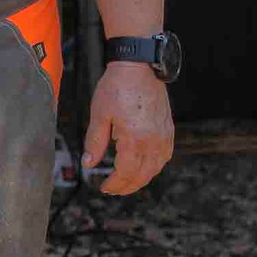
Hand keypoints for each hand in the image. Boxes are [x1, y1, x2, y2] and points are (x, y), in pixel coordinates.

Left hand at [82, 62, 173, 194]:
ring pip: (155, 168)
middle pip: (142, 175)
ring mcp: (163, 135)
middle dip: (127, 186)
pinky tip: (144, 167)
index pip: (125, 172)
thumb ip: (94, 143)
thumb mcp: (99, 115)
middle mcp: (153, 140)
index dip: (114, 184)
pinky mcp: (168, 128)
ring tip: (126, 182)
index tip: (103, 187)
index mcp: (134, 139)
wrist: (140, 66)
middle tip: (112, 189)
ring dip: (141, 179)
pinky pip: (164, 156)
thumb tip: (88, 165)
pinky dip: (154, 166)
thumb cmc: (117, 87)